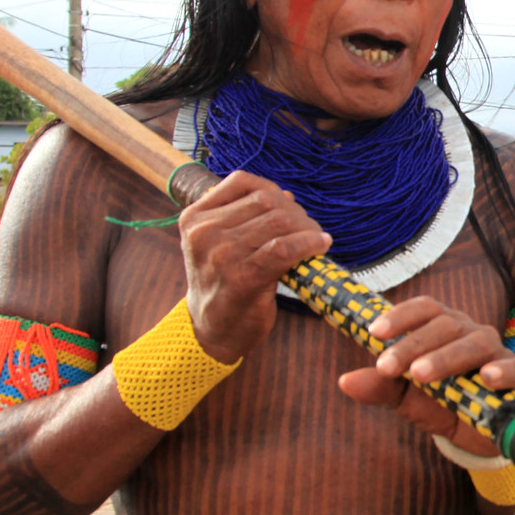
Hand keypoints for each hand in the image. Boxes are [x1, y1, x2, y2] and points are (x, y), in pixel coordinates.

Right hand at [179, 172, 331, 363]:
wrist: (212, 331)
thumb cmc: (222, 285)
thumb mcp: (220, 243)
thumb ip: (245, 217)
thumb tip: (286, 196)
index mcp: (195, 218)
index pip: (241, 182)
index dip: (273, 190)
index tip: (289, 208)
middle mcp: (204, 232)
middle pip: (265, 201)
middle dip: (295, 212)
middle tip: (310, 229)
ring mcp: (221, 254)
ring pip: (278, 222)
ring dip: (306, 228)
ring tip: (315, 240)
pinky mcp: (243, 277)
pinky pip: (284, 248)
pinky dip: (308, 243)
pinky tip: (320, 246)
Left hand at [336, 296, 514, 455]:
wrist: (475, 434)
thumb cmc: (440, 403)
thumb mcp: (405, 398)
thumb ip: (380, 387)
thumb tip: (343, 381)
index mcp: (442, 328)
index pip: (424, 308)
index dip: (401, 315)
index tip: (374, 332)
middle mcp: (469, 332)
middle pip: (445, 324)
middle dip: (413, 344)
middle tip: (387, 367)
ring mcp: (495, 352)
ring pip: (474, 343)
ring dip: (446, 357)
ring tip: (422, 375)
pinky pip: (512, 367)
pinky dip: (500, 370)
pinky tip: (486, 378)